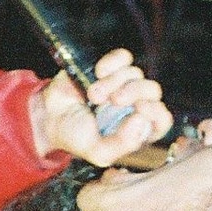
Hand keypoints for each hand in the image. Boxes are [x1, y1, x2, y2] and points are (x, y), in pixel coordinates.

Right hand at [29, 50, 173, 165]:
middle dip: (133, 93)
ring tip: (93, 95)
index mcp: (137, 129)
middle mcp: (134, 106)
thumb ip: (123, 145)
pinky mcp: (111, 68)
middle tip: (113, 101)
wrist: (49, 116)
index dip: (155, 112)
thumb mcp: (98, 152)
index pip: (162, 119)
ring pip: (135, 74)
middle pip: (153, 91)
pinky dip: (112, 63)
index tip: (138, 110)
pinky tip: (98, 72)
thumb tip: (141, 121)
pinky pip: (124, 58)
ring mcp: (124, 85)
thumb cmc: (75, 136)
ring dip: (112, 83)